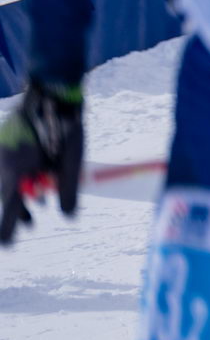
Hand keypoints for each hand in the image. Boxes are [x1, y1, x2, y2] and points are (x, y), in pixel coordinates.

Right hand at [0, 80, 83, 245]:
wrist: (53, 93)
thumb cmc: (66, 128)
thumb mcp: (72, 160)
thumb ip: (68, 189)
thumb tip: (67, 216)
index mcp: (15, 172)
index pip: (7, 210)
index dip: (8, 229)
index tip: (8, 245)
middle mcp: (3, 163)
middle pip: (6, 197)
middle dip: (16, 213)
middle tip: (28, 226)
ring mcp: (1, 151)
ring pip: (6, 182)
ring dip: (19, 197)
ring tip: (34, 212)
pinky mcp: (5, 142)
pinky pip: (7, 167)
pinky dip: (18, 179)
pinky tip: (34, 182)